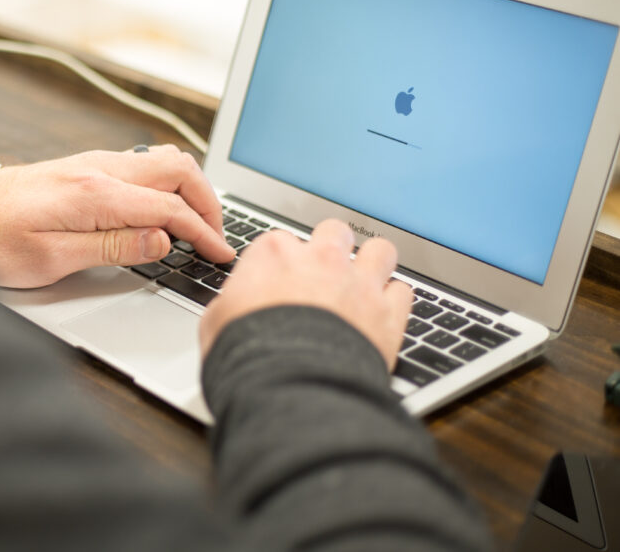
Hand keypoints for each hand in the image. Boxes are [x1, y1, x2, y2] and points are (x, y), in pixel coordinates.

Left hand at [0, 145, 236, 287]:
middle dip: (209, 201)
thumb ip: (111, 248)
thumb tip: (161, 240)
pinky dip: (167, 183)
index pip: (170, 208)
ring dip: (190, 188)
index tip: (221, 254)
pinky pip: (142, 165)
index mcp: (94, 193)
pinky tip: (166, 207)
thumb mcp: (50, 259)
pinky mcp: (84, 168)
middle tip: (219, 235)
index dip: (204, 232)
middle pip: (178, 169)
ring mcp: (92, 164)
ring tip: (200, 222)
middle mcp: (98, 169)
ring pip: (163, 160)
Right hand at [200, 219, 411, 368]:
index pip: (280, 241)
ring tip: (364, 283)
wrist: (289, 387)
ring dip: (372, 264)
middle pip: (334, 232)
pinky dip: (394, 302)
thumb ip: (231, 302)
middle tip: (324, 274)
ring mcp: (358, 283)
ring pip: (379, 251)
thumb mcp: (216, 322)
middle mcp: (320, 259)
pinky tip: (383, 314)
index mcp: (273, 254)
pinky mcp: (388, 314)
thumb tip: (232, 305)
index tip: (277, 281)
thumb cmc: (246, 355)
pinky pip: (403, 291)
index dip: (280, 263)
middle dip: (331, 249)